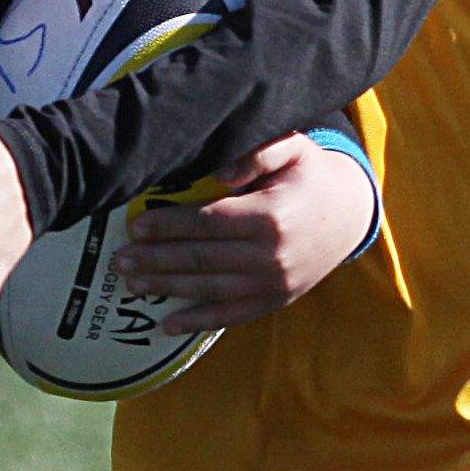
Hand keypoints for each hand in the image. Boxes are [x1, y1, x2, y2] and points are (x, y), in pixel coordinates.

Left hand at [109, 132, 380, 330]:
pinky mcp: (276, 301)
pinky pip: (231, 316)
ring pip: (209, 289)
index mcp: (270, 216)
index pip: (207, 222)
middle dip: (156, 259)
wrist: (349, 214)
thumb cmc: (308, 175)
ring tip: (131, 283)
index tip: (136, 224)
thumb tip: (220, 172)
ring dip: (166, 288)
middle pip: (201, 259)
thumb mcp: (293, 147)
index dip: (169, 225)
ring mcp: (273, 283)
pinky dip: (198, 321)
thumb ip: (258, 150)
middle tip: (120, 258)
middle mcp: (271, 255)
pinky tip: (167, 323)